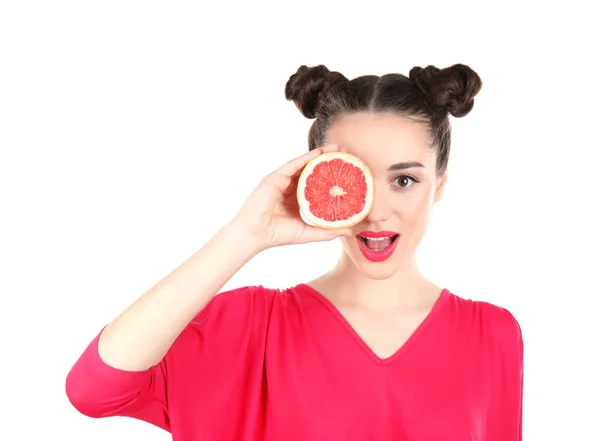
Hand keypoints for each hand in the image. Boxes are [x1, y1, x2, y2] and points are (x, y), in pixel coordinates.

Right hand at [231, 144, 352, 250]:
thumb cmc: (278, 235)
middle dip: (329, 161)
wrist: (256, 234)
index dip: (333, 177)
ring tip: (337, 148)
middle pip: (313, 171)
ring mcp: (282, 181)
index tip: (349, 171)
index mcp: (298, 200)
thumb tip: (350, 231)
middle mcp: (291, 188)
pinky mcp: (275, 177)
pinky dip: (305, 158)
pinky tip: (319, 153)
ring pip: (304, 164)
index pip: (318, 184)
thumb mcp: (308, 233)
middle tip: (347, 154)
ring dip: (320, 155)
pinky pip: (293, 165)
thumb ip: (328, 231)